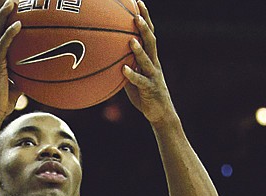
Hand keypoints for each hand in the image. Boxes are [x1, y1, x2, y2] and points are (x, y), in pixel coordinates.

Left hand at [122, 0, 174, 123]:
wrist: (160, 114)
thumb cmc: (144, 95)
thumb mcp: (132, 78)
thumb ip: (123, 65)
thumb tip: (105, 57)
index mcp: (150, 58)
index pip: (149, 34)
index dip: (145, 18)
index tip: (138, 3)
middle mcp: (154, 64)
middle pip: (151, 40)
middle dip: (144, 26)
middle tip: (136, 13)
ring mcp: (153, 76)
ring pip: (148, 59)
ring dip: (139, 49)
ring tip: (131, 39)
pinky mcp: (150, 89)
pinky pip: (140, 81)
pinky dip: (132, 75)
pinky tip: (124, 69)